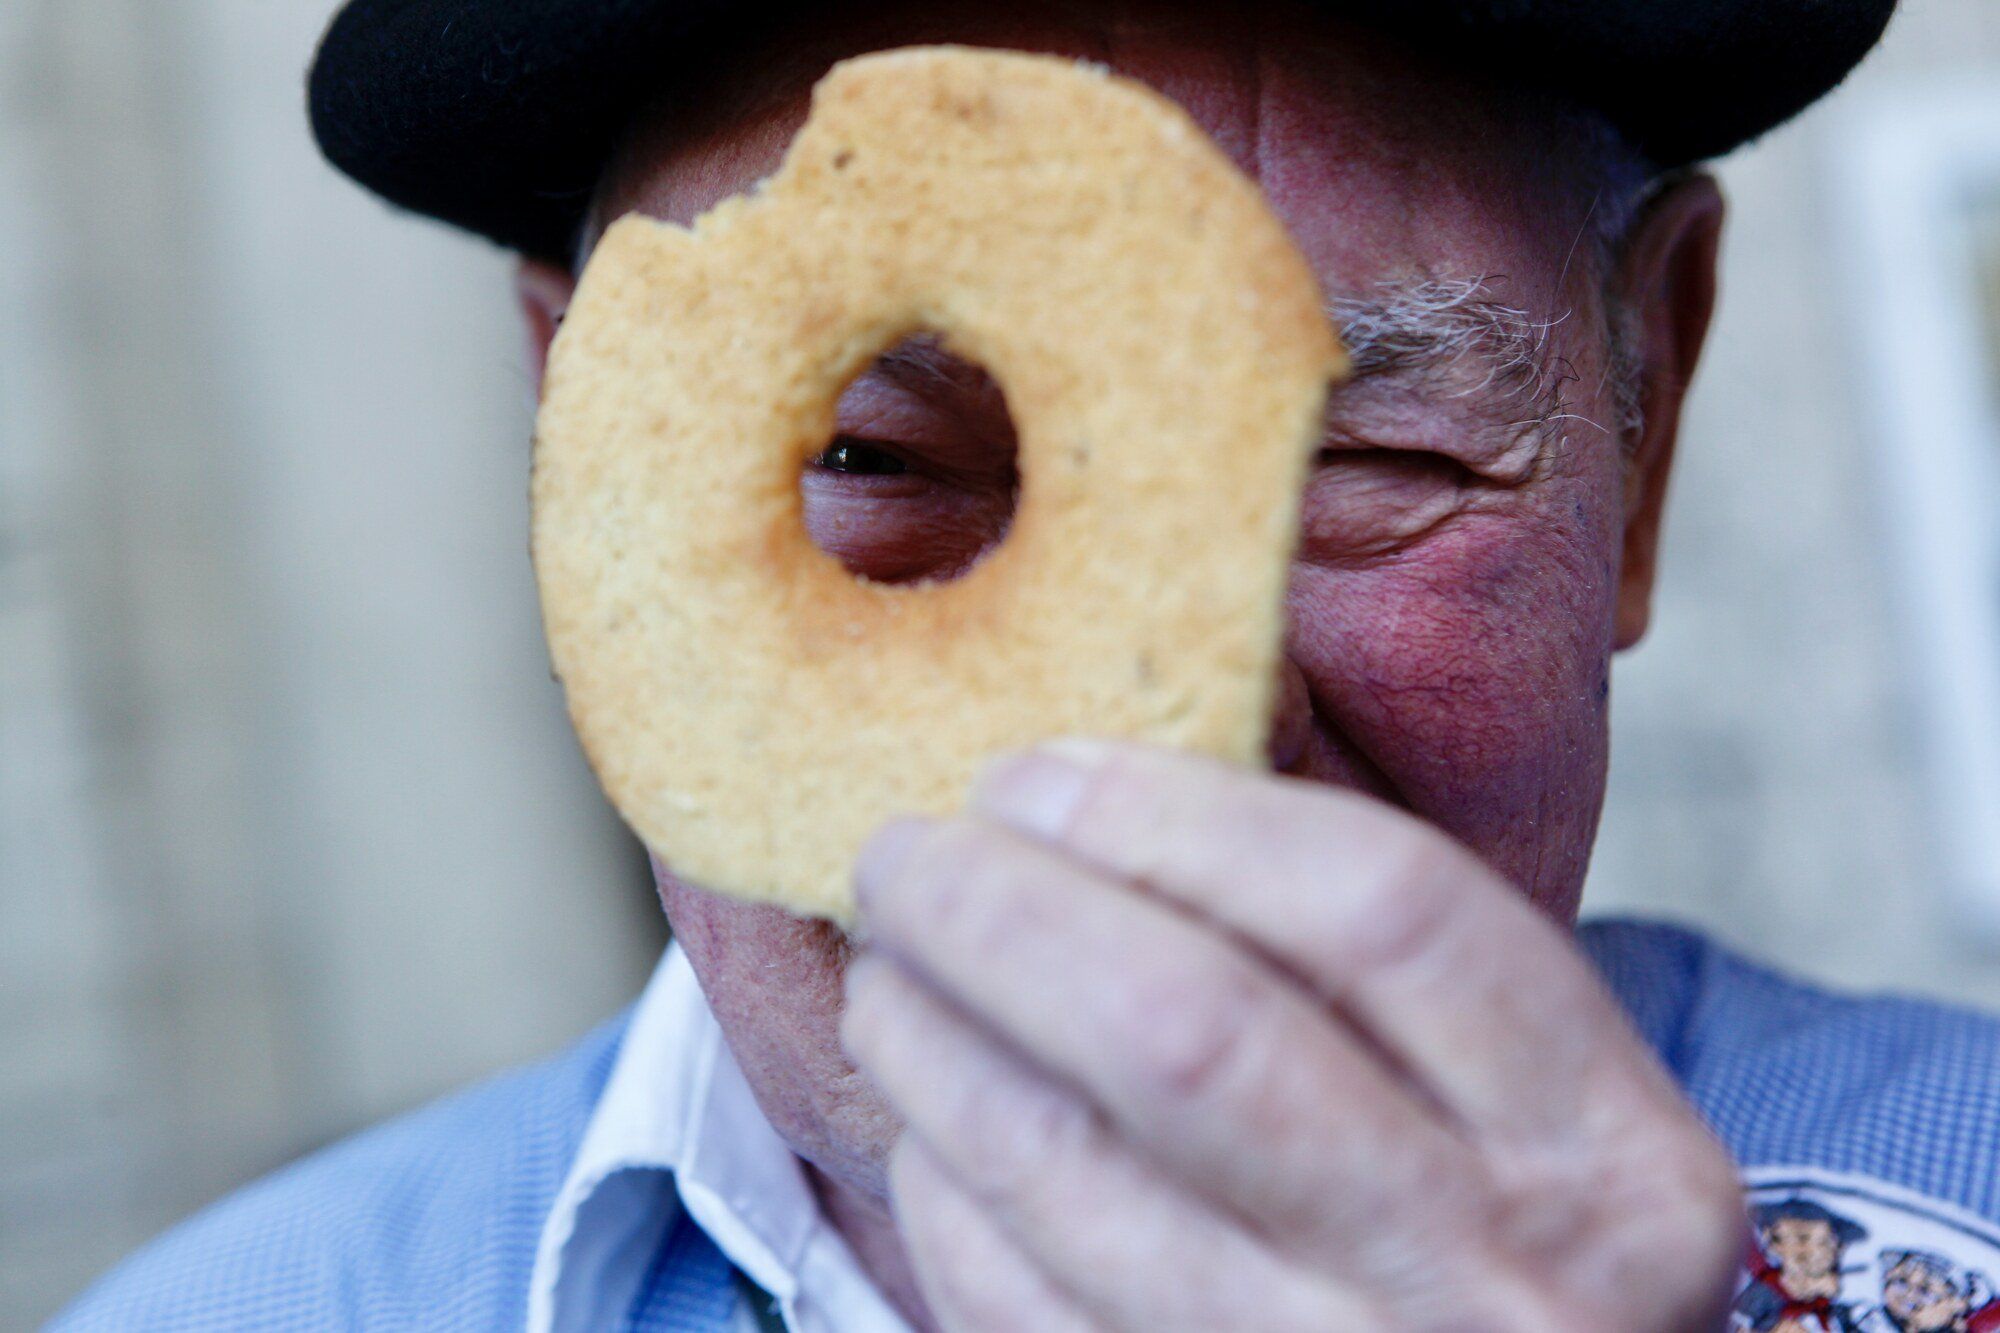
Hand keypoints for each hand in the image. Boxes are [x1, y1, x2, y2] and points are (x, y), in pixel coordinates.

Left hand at [840, 740, 1744, 1332]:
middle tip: (906, 853)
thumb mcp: (1529, 1114)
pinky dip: (942, 1185)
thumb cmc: (1500, 1249)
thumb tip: (1095, 796)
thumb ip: (1375, 963)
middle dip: (1000, 913)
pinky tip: (934, 1122)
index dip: (1175, 814)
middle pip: (1186, 1035)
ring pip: (1063, 1168)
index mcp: (1607, 1157)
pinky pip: (1008, 1297)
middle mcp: (1489, 1288)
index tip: (1037, 773)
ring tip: (890, 970)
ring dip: (932, 1040)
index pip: (1383, 910)